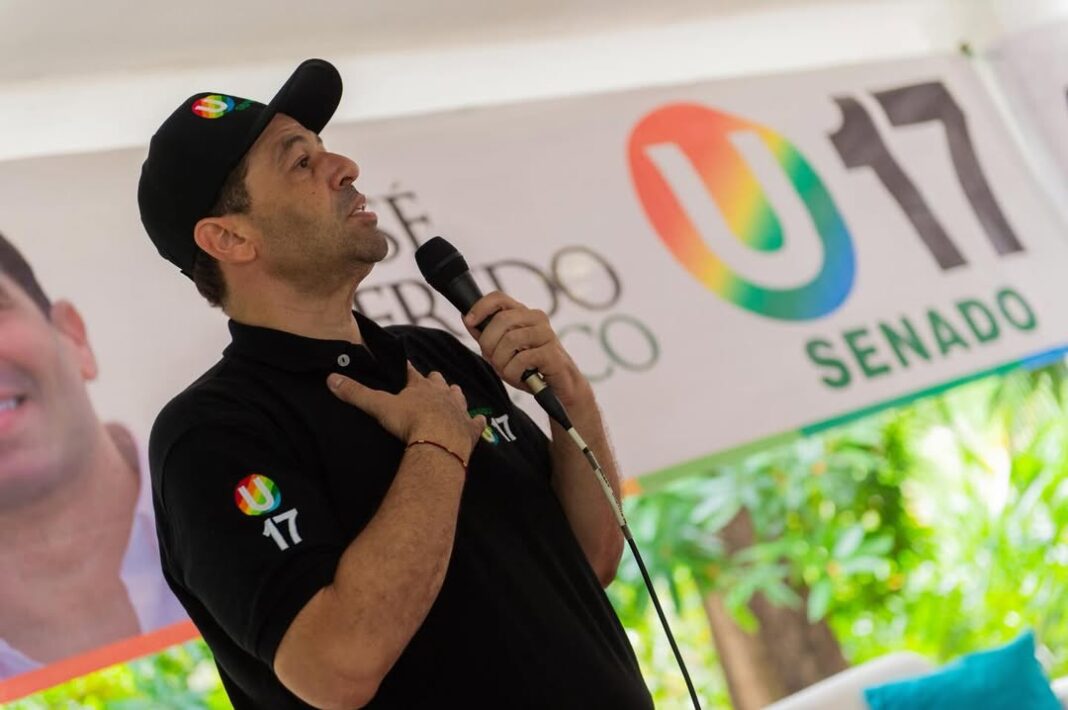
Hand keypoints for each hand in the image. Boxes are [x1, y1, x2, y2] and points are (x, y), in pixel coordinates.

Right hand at [327, 363, 486, 459]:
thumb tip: (331, 379)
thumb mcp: (379, 406)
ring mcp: (458, 411)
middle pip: (438, 382)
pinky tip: (480, 421)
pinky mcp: (470, 430)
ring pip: (458, 397)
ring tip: (453, 393)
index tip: (404, 364)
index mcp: (420, 387)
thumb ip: (356, 393)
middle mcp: (442, 395)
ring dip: (455, 395)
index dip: (406, 369)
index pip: (411, 372)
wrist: (440, 443)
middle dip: (434, 381)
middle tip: (431, 380)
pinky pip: (477, 423)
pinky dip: (477, 422)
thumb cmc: (411, 422)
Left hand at [463, 292, 589, 406]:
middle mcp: (536, 318)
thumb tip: (467, 318)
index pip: (499, 298)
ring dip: (501, 361)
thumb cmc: (530, 367)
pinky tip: (521, 377)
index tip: (469, 321)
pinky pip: (521, 359)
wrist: (558, 388)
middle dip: (489, 343)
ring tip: (508, 371)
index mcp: (523, 313)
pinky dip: (514, 372)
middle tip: (493, 360)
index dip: (480, 307)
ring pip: (510, 340)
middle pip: (501, 319)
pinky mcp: (551, 352)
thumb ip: (486, 335)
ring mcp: (546, 333)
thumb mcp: (502, 350)